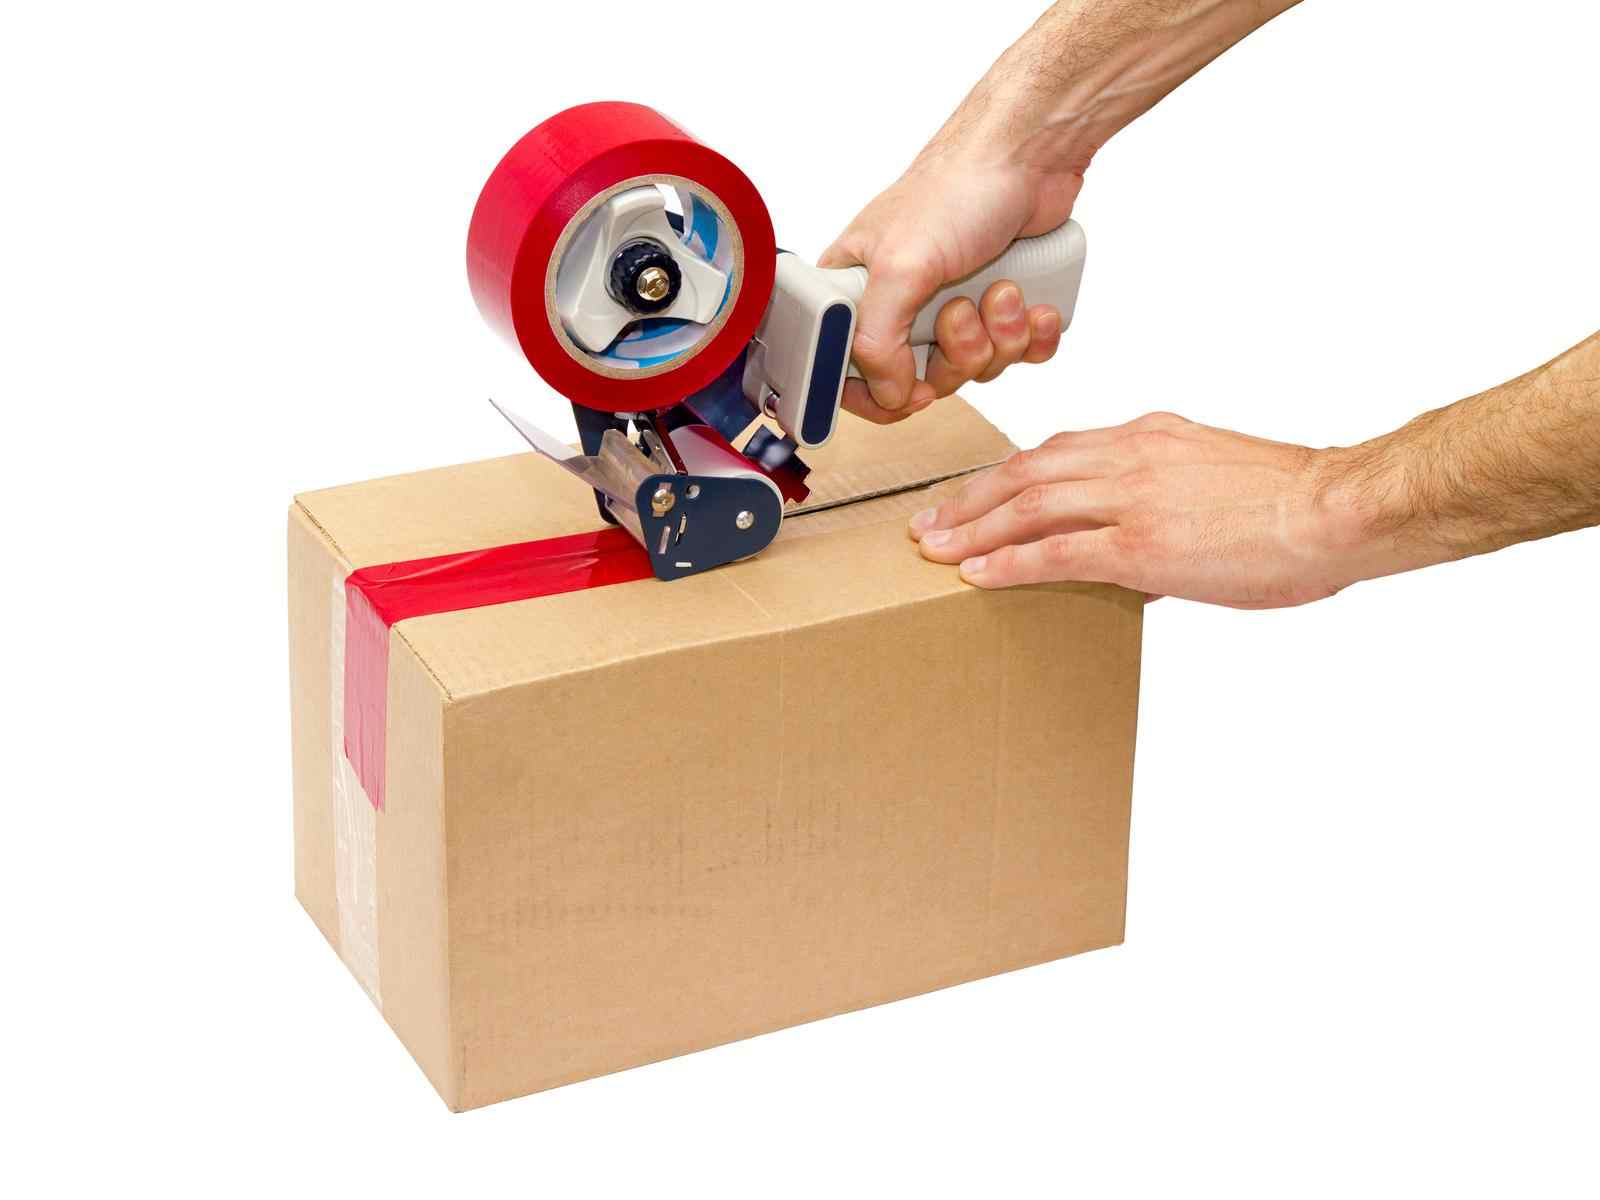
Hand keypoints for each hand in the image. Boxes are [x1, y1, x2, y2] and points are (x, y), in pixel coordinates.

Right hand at [818, 148, 1082, 424]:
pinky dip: (1030, 336)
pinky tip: (1032, 302)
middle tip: (961, 311)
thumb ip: (876, 339)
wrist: (1030, 153)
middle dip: (955, 355)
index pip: (847, 371)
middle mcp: (902, 304)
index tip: (907, 393)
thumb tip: (888, 393)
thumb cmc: (956, 187)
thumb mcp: (898, 267)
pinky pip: (1017, 356)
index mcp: (857, 292)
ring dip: (998, 338)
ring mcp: (955, 307)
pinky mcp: (1001, 307)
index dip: (877, 393)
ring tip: (1003, 289)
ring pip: (974, 369)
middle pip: (920, 380)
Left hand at [909, 412, 1365, 608]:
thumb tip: (1146, 550)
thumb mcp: (1219, 479)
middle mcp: (1132, 456)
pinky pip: (1057, 552)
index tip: (976, 494)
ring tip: (935, 549)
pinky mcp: (1143, 544)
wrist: (1340, 508)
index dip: (1007, 475)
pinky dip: (1010, 562)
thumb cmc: (1294, 502)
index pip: (1058, 450)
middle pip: (1027, 470)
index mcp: (1151, 436)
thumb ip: (1170, 499)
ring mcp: (1134, 498)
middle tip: (928, 521)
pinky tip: (977, 574)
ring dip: (973, 528)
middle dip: (970, 498)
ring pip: (1029, 505)